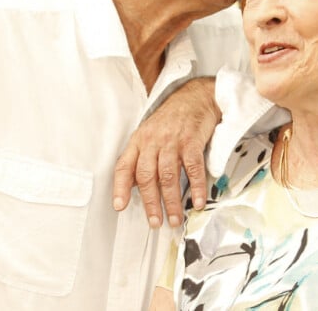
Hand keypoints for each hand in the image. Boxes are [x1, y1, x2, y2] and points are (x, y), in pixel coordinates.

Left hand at [112, 77, 218, 227]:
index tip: (120, 206)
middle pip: (147, 176)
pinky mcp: (192, 141)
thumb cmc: (173, 117)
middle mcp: (153, 141)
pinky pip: (193, 168)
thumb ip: (141, 156)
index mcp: (140, 140)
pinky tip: (197, 200)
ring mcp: (173, 141)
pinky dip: (196, 187)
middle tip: (155, 222)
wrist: (195, 97)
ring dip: (172, 201)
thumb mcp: (150, 132)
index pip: (124, 165)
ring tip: (175, 218)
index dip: (120, 187)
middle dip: (151, 203)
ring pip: (168, 176)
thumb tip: (130, 185)